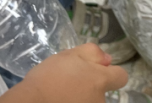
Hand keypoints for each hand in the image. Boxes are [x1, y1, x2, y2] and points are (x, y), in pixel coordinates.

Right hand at [8, 44, 127, 102]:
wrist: (31, 102)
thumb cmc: (48, 77)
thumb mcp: (69, 55)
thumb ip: (92, 53)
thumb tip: (108, 59)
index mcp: (100, 79)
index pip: (121, 77)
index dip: (110, 72)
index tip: (95, 72)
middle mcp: (100, 99)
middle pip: (104, 91)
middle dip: (92, 87)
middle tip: (72, 84)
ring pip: (92, 101)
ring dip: (82, 98)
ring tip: (63, 94)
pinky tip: (61, 100)